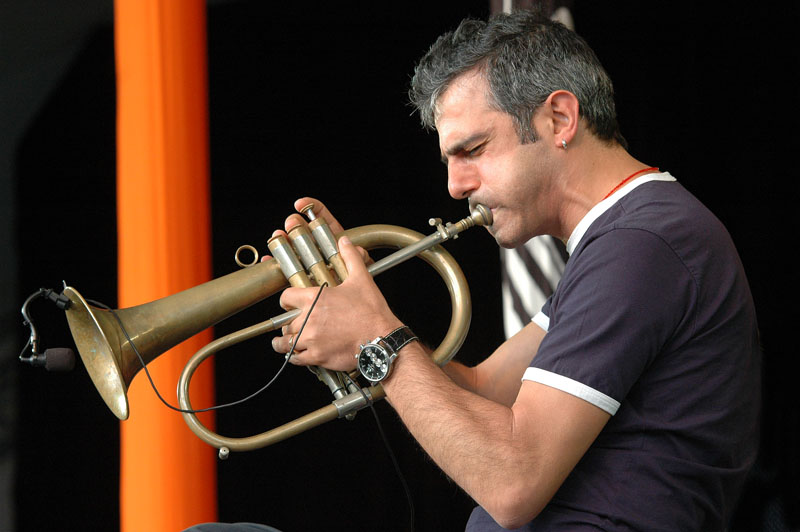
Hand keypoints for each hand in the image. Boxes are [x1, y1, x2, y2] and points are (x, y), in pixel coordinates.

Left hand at [270, 198, 399, 369]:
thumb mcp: (361, 280)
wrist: (381, 339)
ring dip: (284, 342)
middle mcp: (309, 319)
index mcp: (315, 298)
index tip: (289, 304)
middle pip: (285, 322)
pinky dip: (293, 356)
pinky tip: (296, 354)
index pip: (286, 297)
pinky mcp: (316, 356)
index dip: (287, 300)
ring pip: (286, 342)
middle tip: (294, 324)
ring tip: (285, 342)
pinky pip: (295, 358)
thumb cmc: (371, 312)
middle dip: (289, 323)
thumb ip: (350, 258)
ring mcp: (311, 339)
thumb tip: (345, 241)